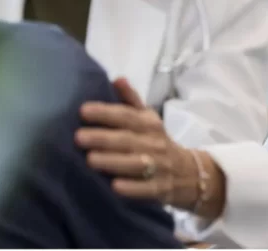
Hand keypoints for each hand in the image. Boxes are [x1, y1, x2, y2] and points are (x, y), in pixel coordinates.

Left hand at [76, 78, 202, 211]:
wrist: (189, 173)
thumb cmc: (157, 142)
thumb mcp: (148, 119)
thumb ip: (131, 100)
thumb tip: (117, 78)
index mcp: (149, 124)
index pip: (126, 115)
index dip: (105, 112)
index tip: (83, 111)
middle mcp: (154, 143)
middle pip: (127, 139)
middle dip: (103, 138)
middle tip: (78, 137)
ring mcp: (158, 166)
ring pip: (135, 163)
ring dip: (113, 161)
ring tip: (90, 160)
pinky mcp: (160, 188)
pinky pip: (146, 189)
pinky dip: (131, 188)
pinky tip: (114, 186)